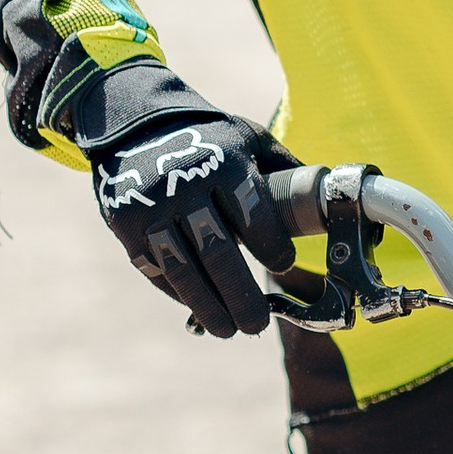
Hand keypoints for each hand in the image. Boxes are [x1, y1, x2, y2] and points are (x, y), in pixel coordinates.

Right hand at [90, 111, 298, 338]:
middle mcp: (185, 185)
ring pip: (184, 269)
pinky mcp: (126, 223)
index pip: (255, 216)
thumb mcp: (248, 140)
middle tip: (256, 324)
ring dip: (208, 305)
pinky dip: (178, 293)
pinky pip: (155, 268)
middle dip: (240, 295)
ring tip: (228, 329)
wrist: (136, 123)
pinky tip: (199, 307)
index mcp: (224, 163)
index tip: (284, 266)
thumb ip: (283, 171)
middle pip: (218, 253)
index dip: (273, 249)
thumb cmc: (208, 138)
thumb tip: (326, 203)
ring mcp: (151, 206)